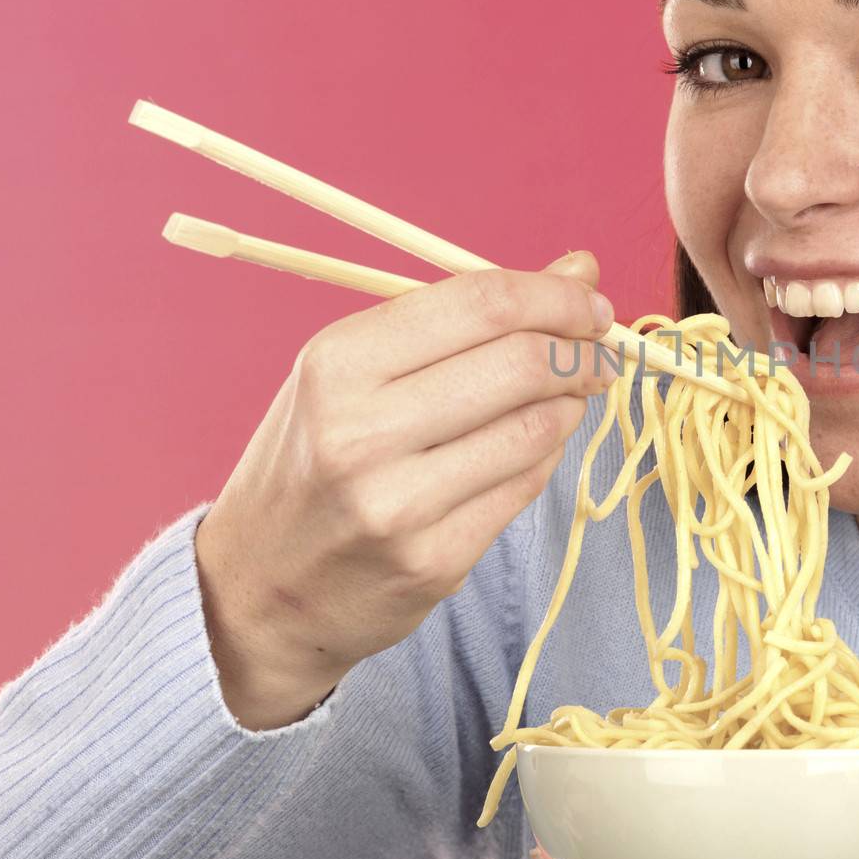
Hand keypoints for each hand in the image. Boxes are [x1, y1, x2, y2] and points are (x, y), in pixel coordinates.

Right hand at [194, 250, 617, 729]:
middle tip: (599, 352)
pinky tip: (530, 449)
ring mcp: (399, 505)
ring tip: (565, 397)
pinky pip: (526, 488)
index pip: (482, 304)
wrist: (259, 589)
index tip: (592, 300)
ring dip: (571, 405)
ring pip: (538, 429)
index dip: (558, 297)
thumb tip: (580, 269)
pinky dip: (544, 458)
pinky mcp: (434, 562)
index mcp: (337, 363)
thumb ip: (464, 319)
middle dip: (581, 350)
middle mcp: (361, 432)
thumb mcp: (356, 372)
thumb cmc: (314, 459)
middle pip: (522, 363)